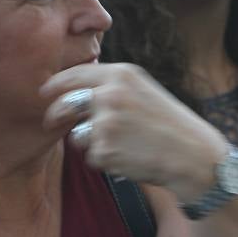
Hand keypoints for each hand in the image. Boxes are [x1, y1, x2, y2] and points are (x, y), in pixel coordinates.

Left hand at [40, 64, 226, 203]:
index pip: (74, 76)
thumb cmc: (169, 124)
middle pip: (63, 104)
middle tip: (50, 121)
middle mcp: (110, 94)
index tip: (44, 92)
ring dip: (91, 143)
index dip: (54, 85)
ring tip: (123, 145)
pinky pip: (91, 157)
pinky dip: (105, 161)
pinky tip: (129, 157)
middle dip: (53, 115)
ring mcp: (106, 122)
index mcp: (121, 75)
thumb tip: (74, 88)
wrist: (193, 155)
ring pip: (77, 135)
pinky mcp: (105, 150)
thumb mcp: (143, 90)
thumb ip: (112, 85)